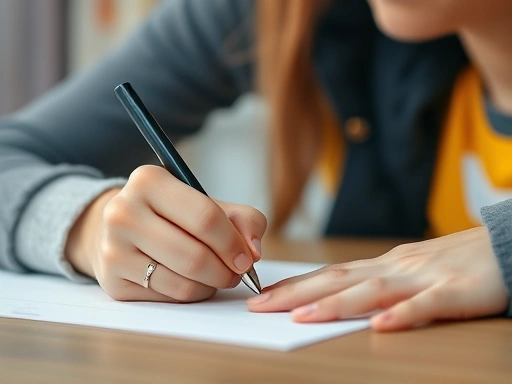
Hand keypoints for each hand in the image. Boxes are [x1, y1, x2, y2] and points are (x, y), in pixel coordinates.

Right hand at [66, 165, 266, 302]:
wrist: (124, 228)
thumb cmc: (174, 215)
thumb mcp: (209, 203)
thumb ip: (243, 219)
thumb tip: (253, 251)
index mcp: (148, 181)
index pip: (205, 217)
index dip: (233, 243)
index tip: (247, 258)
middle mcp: (122, 212)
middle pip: (194, 256)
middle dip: (226, 271)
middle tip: (236, 272)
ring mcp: (113, 249)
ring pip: (182, 283)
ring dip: (210, 285)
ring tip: (216, 275)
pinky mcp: (112, 282)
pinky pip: (168, 297)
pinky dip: (190, 294)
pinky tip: (191, 281)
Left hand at [247, 227, 507, 330]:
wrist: (504, 243)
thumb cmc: (454, 261)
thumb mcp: (408, 269)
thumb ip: (376, 282)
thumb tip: (340, 295)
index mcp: (383, 265)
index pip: (329, 274)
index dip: (294, 286)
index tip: (263, 295)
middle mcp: (395, 267)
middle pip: (338, 279)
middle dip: (296, 294)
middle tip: (259, 305)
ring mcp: (423, 277)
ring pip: (372, 290)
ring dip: (335, 304)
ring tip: (302, 317)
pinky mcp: (455, 290)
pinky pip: (426, 305)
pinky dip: (402, 315)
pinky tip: (381, 327)